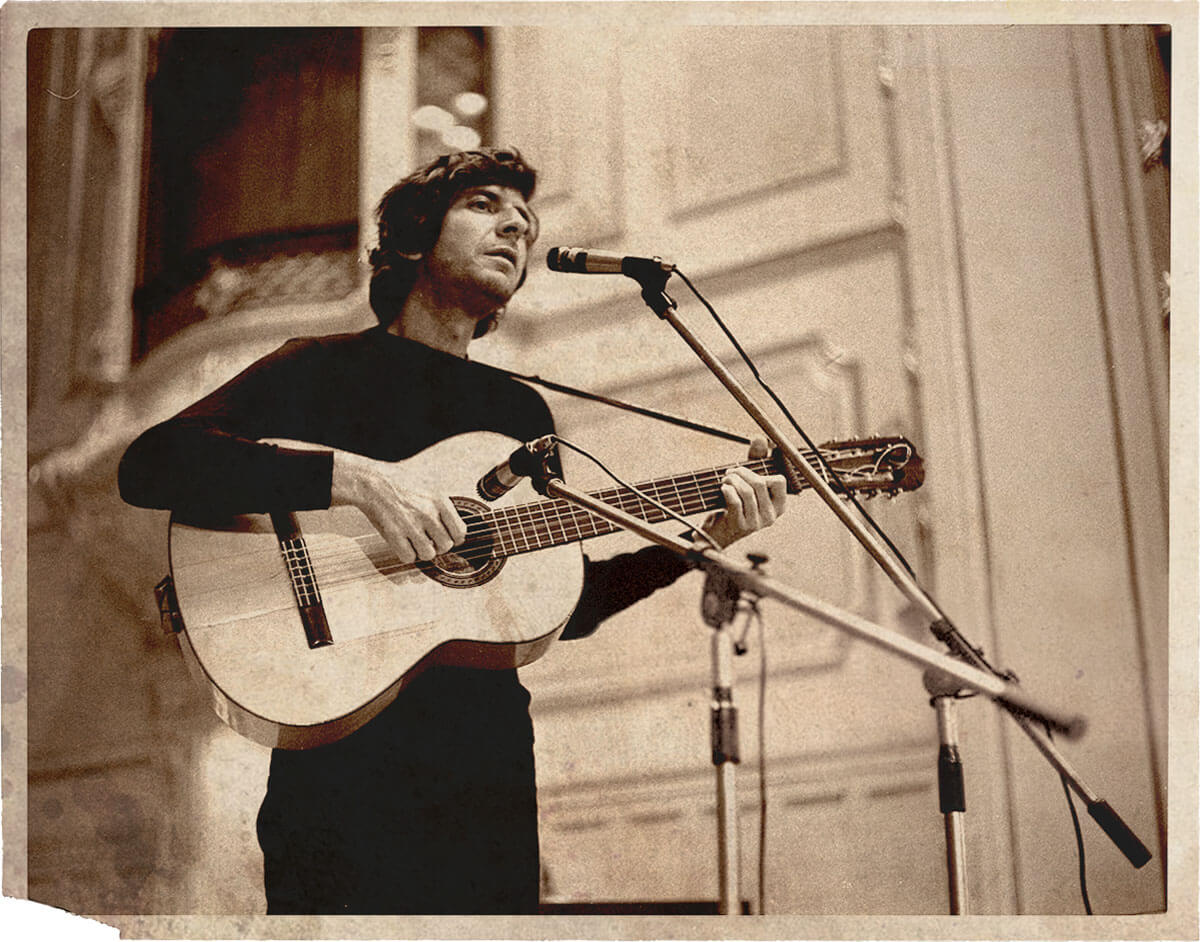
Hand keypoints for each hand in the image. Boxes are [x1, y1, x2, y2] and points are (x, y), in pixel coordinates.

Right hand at [330, 450, 466, 563]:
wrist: (373, 484)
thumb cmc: (399, 484)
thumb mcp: (429, 489)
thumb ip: (444, 508)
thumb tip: (457, 529)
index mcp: (439, 501)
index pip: (460, 532)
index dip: (454, 538)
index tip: (447, 537)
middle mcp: (428, 514)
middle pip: (446, 546)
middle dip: (437, 546)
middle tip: (427, 539)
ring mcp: (411, 525)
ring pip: (429, 555)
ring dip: (421, 552)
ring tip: (414, 542)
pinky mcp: (394, 535)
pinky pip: (409, 558)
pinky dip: (406, 554)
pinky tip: (403, 543)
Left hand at [700, 437, 787, 548]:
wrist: (715, 533)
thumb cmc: (733, 505)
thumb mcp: (747, 482)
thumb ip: (755, 461)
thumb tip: (761, 440)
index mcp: (778, 506)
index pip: (780, 481)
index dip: (762, 470)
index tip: (748, 468)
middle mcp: (771, 516)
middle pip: (760, 483)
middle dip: (742, 472)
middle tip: (730, 473)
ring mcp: (756, 523)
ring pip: (747, 491)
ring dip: (732, 480)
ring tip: (725, 481)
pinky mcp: (740, 526)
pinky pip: (735, 501)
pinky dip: (727, 490)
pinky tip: (722, 489)